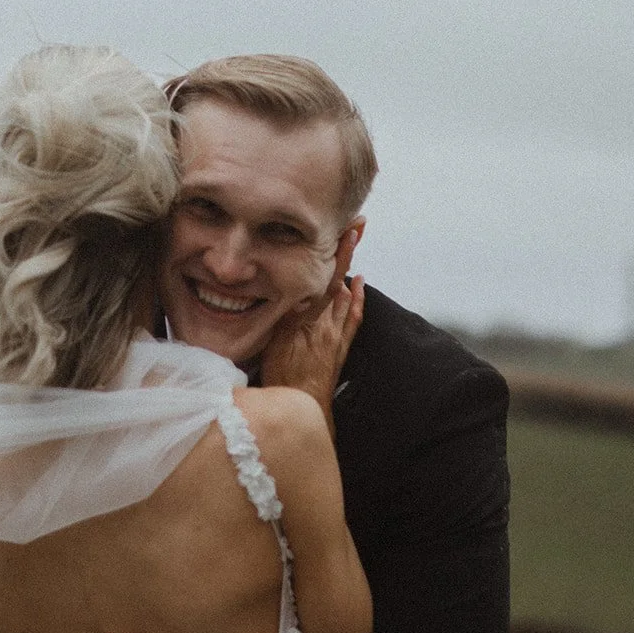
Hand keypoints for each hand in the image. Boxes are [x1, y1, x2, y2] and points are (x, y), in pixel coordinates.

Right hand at [261, 236, 364, 427]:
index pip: (327, 279)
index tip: (347, 231)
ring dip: (351, 269)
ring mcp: (336, 334)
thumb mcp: (274, 344)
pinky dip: (358, 298)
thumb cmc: (283, 379)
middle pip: (340, 279)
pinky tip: (359, 284)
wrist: (305, 406)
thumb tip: (293, 291)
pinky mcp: (340, 346)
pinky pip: (353, 317)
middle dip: (347, 252)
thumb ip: (284, 316)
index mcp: (310, 319)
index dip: (338, 255)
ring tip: (354, 243)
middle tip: (357, 226)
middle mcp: (327, 323)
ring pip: (348, 295)